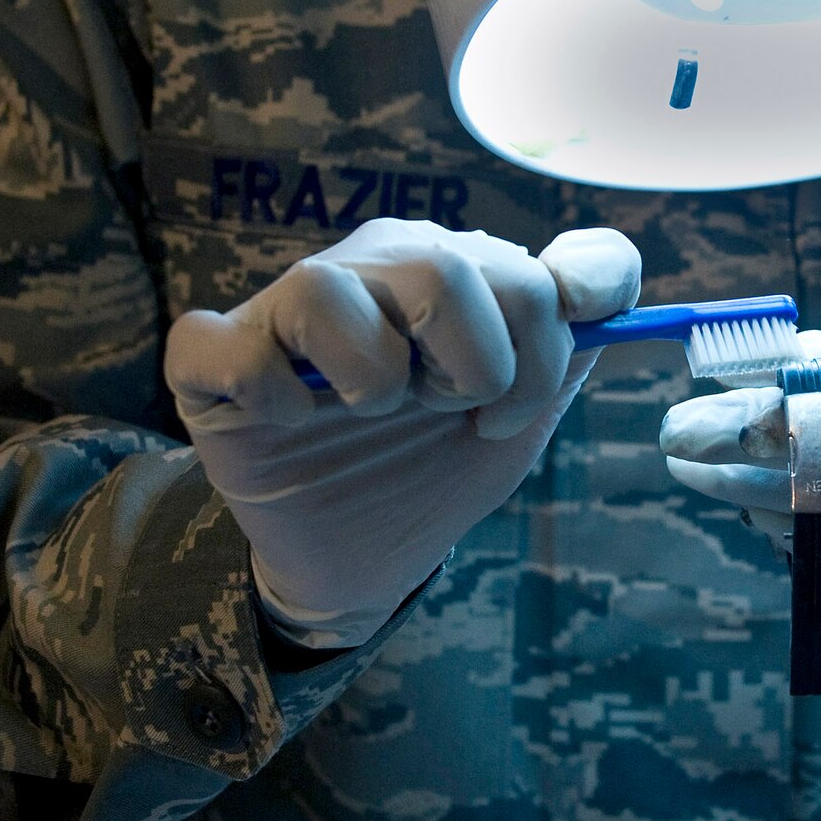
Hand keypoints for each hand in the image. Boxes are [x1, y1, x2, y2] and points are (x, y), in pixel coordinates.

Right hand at [165, 219, 640, 645]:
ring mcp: (288, 305)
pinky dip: (272, 395)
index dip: (550, 344)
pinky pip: (234, 350)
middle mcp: (376, 265)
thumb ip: (568, 345)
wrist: (360, 555)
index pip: (537, 271)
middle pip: (448, 268)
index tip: (517, 403)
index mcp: (458, 269)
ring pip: (330, 290)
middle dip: (474, 369)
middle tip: (450, 413)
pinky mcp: (215, 361)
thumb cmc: (434, 467)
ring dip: (375, 378)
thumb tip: (606, 294)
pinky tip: (294, 421)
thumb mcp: (518, 415)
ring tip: (375, 411)